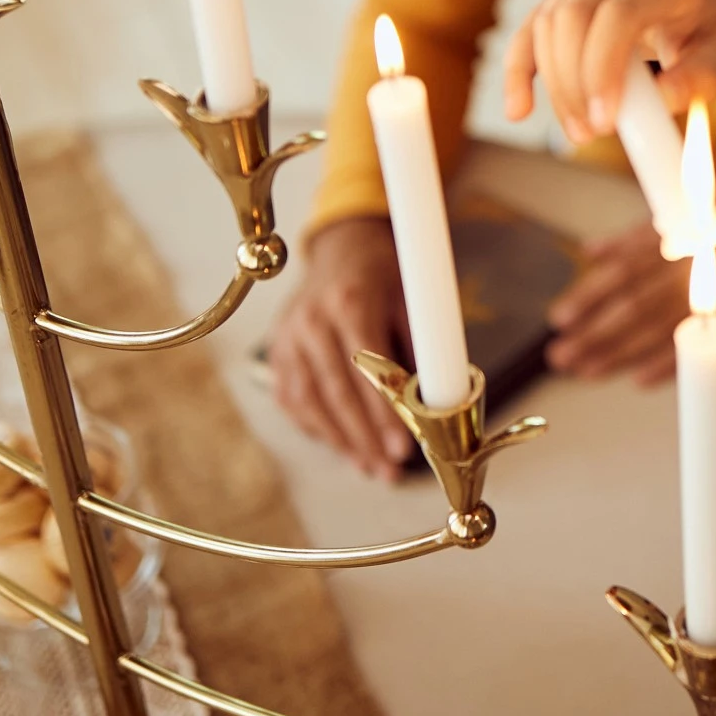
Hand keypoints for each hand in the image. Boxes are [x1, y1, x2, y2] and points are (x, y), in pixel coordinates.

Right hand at [268, 217, 416, 479]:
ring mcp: (288, 336)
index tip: (402, 446)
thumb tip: (439, 399)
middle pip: (336, 393)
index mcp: (350, 301)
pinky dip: (316, 428)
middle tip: (389, 467)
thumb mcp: (410, 298)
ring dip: (342, 441)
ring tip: (371, 466)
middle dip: (365, 437)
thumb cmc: (382, 274)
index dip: (383, 413)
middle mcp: (312, 319)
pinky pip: (291, 399)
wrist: (340, 248)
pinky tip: (342, 445)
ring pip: (310, 402)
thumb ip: (420, 347)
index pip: (366, 369)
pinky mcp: (276, 351)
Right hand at [503, 0, 715, 142]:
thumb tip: (663, 98)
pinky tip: (519, 109)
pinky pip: (532, 27)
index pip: (619, 11)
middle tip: (591, 131)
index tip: (605, 120)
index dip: (602, 66)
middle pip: (574, 14)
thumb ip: (700, 77)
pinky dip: (520, 69)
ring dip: (555, 84)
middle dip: (573, 80)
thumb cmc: (712, 22)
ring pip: (548, 22)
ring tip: (580, 130)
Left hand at [545, 184, 715, 383]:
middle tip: (561, 355)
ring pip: (663, 332)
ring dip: (620, 355)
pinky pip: (703, 348)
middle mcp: (702, 266)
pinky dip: (670, 365)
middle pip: (639, 307)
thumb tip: (590, 252)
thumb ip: (639, 235)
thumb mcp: (690, 212)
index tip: (560, 317)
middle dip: (596, 334)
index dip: (591, 295)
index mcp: (684, 235)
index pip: (627, 270)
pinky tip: (638, 380)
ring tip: (585, 371)